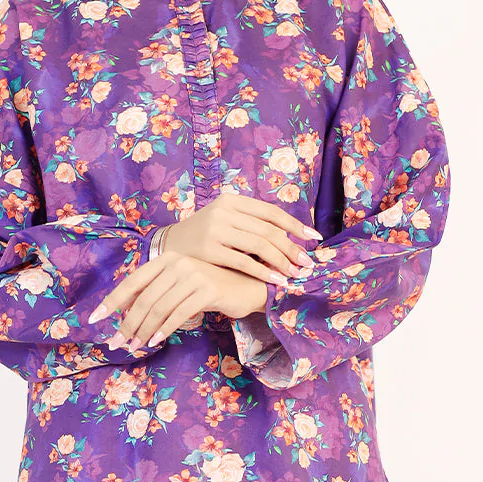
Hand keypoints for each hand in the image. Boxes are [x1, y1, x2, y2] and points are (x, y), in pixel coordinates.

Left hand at [90, 254, 268, 349]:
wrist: (249, 287)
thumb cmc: (212, 290)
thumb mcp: (181, 287)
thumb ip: (158, 294)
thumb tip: (128, 317)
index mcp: (166, 259)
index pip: (132, 282)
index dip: (112, 301)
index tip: (94, 319)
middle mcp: (177, 263)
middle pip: (144, 299)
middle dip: (127, 323)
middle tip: (117, 344)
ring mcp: (193, 274)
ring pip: (159, 308)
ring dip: (143, 330)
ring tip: (135, 347)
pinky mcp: (208, 289)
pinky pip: (179, 313)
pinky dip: (164, 329)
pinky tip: (155, 341)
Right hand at [163, 193, 320, 280]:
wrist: (168, 247)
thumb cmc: (203, 237)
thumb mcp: (225, 220)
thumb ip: (249, 223)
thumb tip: (288, 235)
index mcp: (232, 200)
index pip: (270, 212)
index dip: (295, 225)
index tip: (313, 238)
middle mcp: (224, 211)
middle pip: (268, 230)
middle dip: (292, 248)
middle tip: (307, 263)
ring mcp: (216, 230)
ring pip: (259, 245)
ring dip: (282, 261)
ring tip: (295, 274)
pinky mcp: (210, 250)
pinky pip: (244, 262)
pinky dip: (264, 272)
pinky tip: (277, 281)